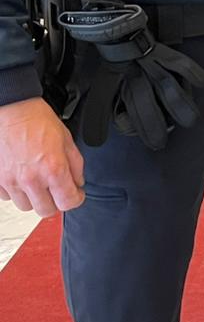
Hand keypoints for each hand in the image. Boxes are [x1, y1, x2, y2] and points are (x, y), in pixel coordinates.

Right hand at [0, 97, 84, 216]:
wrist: (13, 111)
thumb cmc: (37, 121)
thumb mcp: (67, 141)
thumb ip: (76, 165)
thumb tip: (78, 182)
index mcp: (53, 169)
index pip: (68, 203)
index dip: (76, 199)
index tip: (76, 194)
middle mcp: (31, 179)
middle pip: (46, 211)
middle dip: (55, 202)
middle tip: (57, 191)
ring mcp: (11, 181)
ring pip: (26, 206)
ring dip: (34, 198)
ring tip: (38, 182)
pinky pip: (7, 197)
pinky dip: (16, 192)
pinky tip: (22, 179)